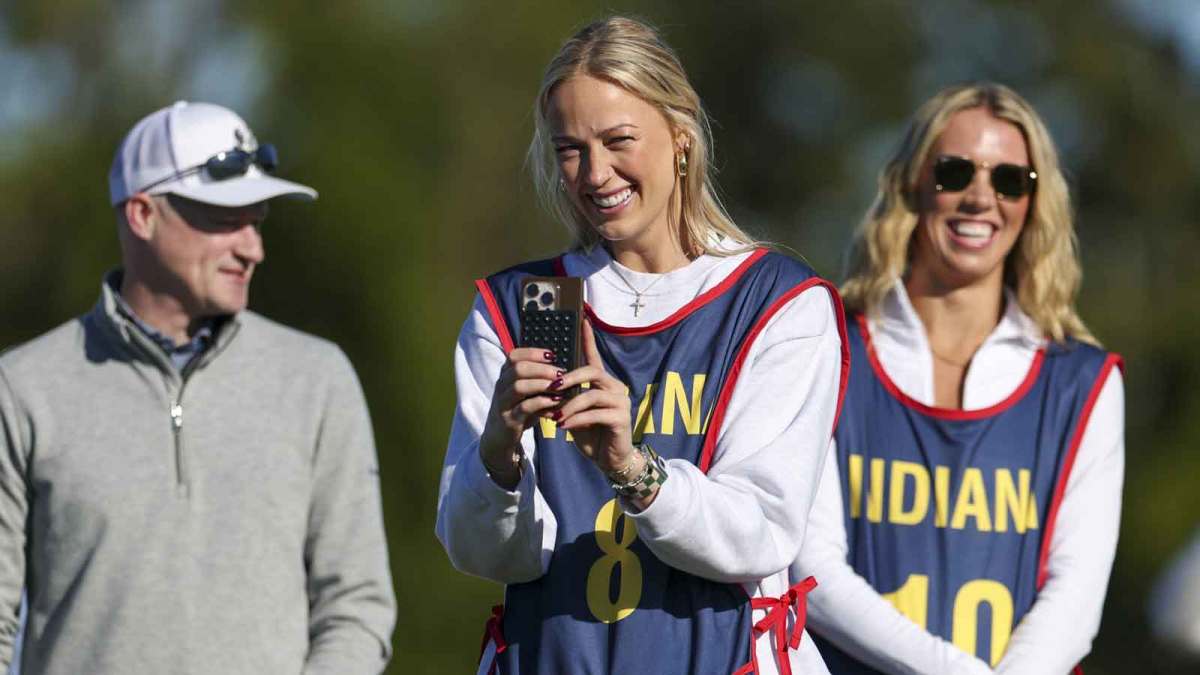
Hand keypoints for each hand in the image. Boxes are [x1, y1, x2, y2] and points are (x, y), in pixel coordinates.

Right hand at [479, 346, 563, 488]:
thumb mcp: (527, 392)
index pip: (514, 356)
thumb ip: (540, 381)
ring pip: (518, 386)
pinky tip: (556, 402)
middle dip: (541, 368)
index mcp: (505, 375)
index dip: (533, 352)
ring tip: (559, 386)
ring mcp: (503, 403)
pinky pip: (524, 408)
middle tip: (560, 373)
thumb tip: (564, 370)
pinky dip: (542, 403)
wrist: (500, 437)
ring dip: (542, 384)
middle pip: (518, 369)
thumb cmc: (518, 409)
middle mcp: (501, 386)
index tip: (552, 355)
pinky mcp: (509, 419)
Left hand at [555, 320, 637, 477]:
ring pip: (592, 395)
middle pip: (592, 372)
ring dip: (569, 405)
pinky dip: (577, 420)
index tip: (582, 318)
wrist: (608, 459)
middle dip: (569, 378)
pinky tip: (564, 427)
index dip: (588, 338)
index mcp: (603, 382)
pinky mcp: (621, 418)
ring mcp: (621, 402)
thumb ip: (566, 397)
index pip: (594, 356)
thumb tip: (548, 385)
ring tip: (555, 416)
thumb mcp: (574, 412)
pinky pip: (596, 414)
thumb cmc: (591, 433)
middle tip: (552, 386)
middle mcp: (615, 387)